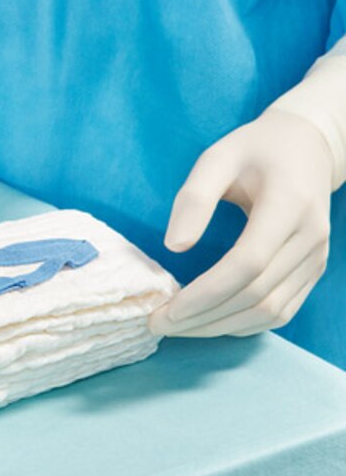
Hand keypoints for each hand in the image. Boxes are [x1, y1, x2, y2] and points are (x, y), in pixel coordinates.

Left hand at [151, 110, 333, 336]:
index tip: (165, 309)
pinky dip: (244, 324)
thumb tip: (175, 246)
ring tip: (178, 327)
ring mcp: (317, 257)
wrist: (306, 148)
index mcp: (289, 204)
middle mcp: (311, 236)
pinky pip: (282, 311)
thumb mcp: (217, 158)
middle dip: (204, 317)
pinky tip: (210, 322)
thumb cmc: (255, 150)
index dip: (205, 294)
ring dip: (221, 327)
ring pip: (271, 311)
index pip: (248, 264)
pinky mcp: (314, 269)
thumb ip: (195, 198)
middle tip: (158, 325)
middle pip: (257, 295)